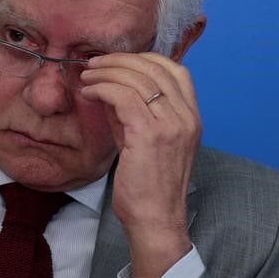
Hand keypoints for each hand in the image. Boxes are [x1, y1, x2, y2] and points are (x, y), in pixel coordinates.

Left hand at [80, 52, 201, 277]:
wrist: (155, 219)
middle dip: (120, 60)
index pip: (176, 69)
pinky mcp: (150, 134)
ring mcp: (171, 125)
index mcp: (191, 117)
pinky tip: (90, 93)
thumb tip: (108, 85)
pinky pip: (123, 96)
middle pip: (155, 67)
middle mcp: (187, 117)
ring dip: (107, 72)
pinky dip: (103, 88)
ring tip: (87, 77)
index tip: (117, 61)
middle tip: (95, 64)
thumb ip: (132, 111)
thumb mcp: (143, 139)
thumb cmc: (147, 183)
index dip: (144, 58)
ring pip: (137, 78)